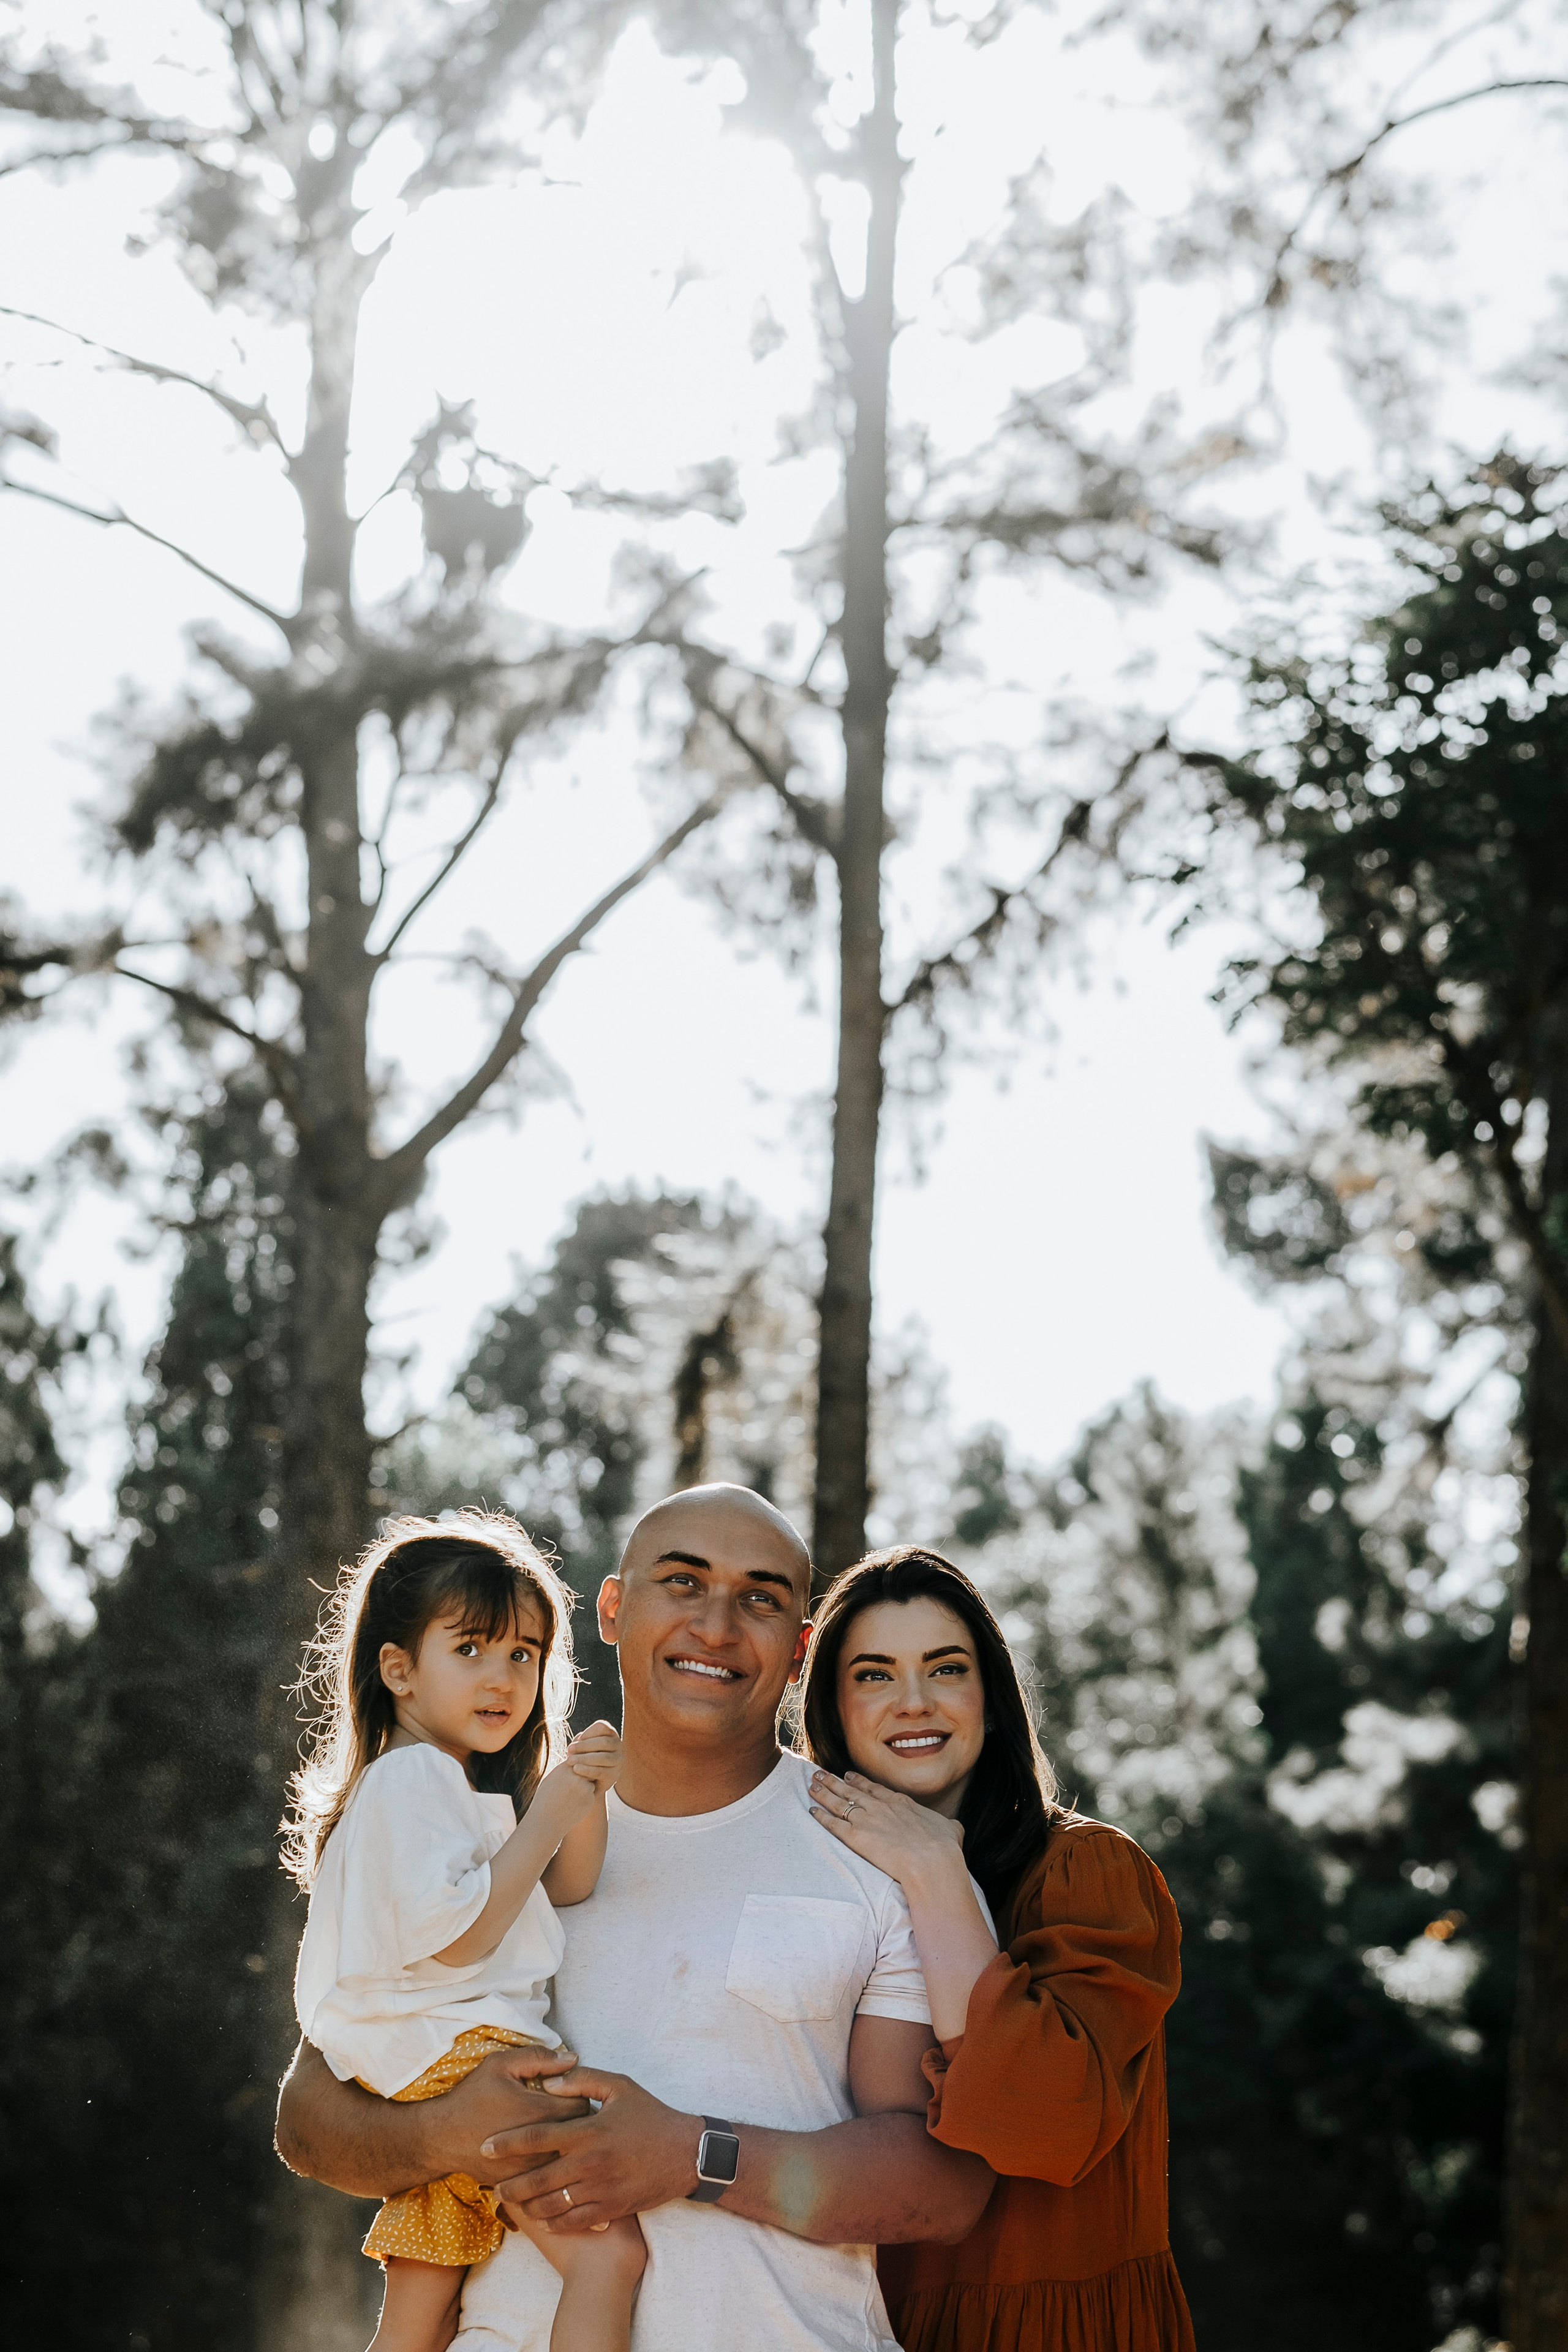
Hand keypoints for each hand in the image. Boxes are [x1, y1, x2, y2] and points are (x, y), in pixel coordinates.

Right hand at [418, 2045, 591, 2187]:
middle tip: (564, 2109)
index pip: (583, 2104)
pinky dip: (552, 2162)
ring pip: (568, 2156)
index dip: (579, 2094)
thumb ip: (538, 2058)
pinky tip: (541, 2150)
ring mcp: (533, 2169)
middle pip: (581, 2133)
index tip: (567, 2091)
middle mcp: (541, 2146)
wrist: (443, 2138)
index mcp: (540, 2113)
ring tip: (556, 2130)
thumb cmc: (473, 2096)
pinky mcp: (523, 2184)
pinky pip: (551, 2175)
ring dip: (567, 2143)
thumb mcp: (500, 2064)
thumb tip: (572, 2058)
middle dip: (578, 2120)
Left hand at [481, 2064, 701, 2233]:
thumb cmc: (650, 2116)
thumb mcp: (620, 2086)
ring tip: (514, 2203)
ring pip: (552, 2205)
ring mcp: (600, 2189)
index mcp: (588, 2131)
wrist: (685, 2154)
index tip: (486, 2147)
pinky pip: (573, 2222)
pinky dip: (553, 2222)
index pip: (537, 2137)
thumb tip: (549, 2083)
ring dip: (528, 2206)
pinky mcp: (610, 2208)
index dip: (507, 2143)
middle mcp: (590, 2163)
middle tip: (493, 2186)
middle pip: (538, 2179)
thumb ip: (583, 2081)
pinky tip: (543, 2218)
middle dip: (511, 2184)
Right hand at [530, 1749, 607, 1835]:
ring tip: (571, 1798)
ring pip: (591, 1782)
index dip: (578, 1765)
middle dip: (585, 1774)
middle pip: (588, 1768)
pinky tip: (574, 1806)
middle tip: (573, 1786)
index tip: (572, 1773)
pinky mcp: (590, 1799)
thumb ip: (565, 1770)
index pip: (579, 1759)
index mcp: (565, 1768)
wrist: (545, 1822)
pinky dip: (586, 1799)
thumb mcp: (551, 1779)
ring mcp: (585, 1787)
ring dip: (585, 1787)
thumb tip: (574, 1762)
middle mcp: (576, 1775)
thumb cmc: (545, 1800)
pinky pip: (592, 1795)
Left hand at [564, 1719, 621, 1793]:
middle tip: (569, 1750)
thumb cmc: (585, 1757)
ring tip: (570, 1760)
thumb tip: (579, 1740)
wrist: (589, 1780)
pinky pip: (600, 1771)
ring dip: (585, 1758)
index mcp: (611, 1735)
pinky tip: (576, 1769)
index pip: (603, 1727)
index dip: (589, 1731)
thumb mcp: (584, 1746)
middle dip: (585, 1745)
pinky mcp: (613, 1776)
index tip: (578, 1738)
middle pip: (604, 1742)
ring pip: (603, 1757)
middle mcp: (619, 1747)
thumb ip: (582, 1741)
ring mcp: (618, 1762)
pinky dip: (587, 1770)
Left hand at [810, 1768, 967, 1891]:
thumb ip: (948, 1824)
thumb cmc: (944, 1848)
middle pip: (851, 1790)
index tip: (847, 1776)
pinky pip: (833, 1824)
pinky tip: (811, 1810)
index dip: (858, 1781)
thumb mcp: (951, 1829)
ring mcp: (866, 1820)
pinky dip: (821, 1816)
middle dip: (833, 1781)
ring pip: (838, 1802)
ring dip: (823, 1793)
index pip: (873, 1788)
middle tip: (819, 1773)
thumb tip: (953, 1826)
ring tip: (811, 1785)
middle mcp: (880, 1806)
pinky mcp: (856, 1837)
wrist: (931, 1862)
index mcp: (900, 1802)